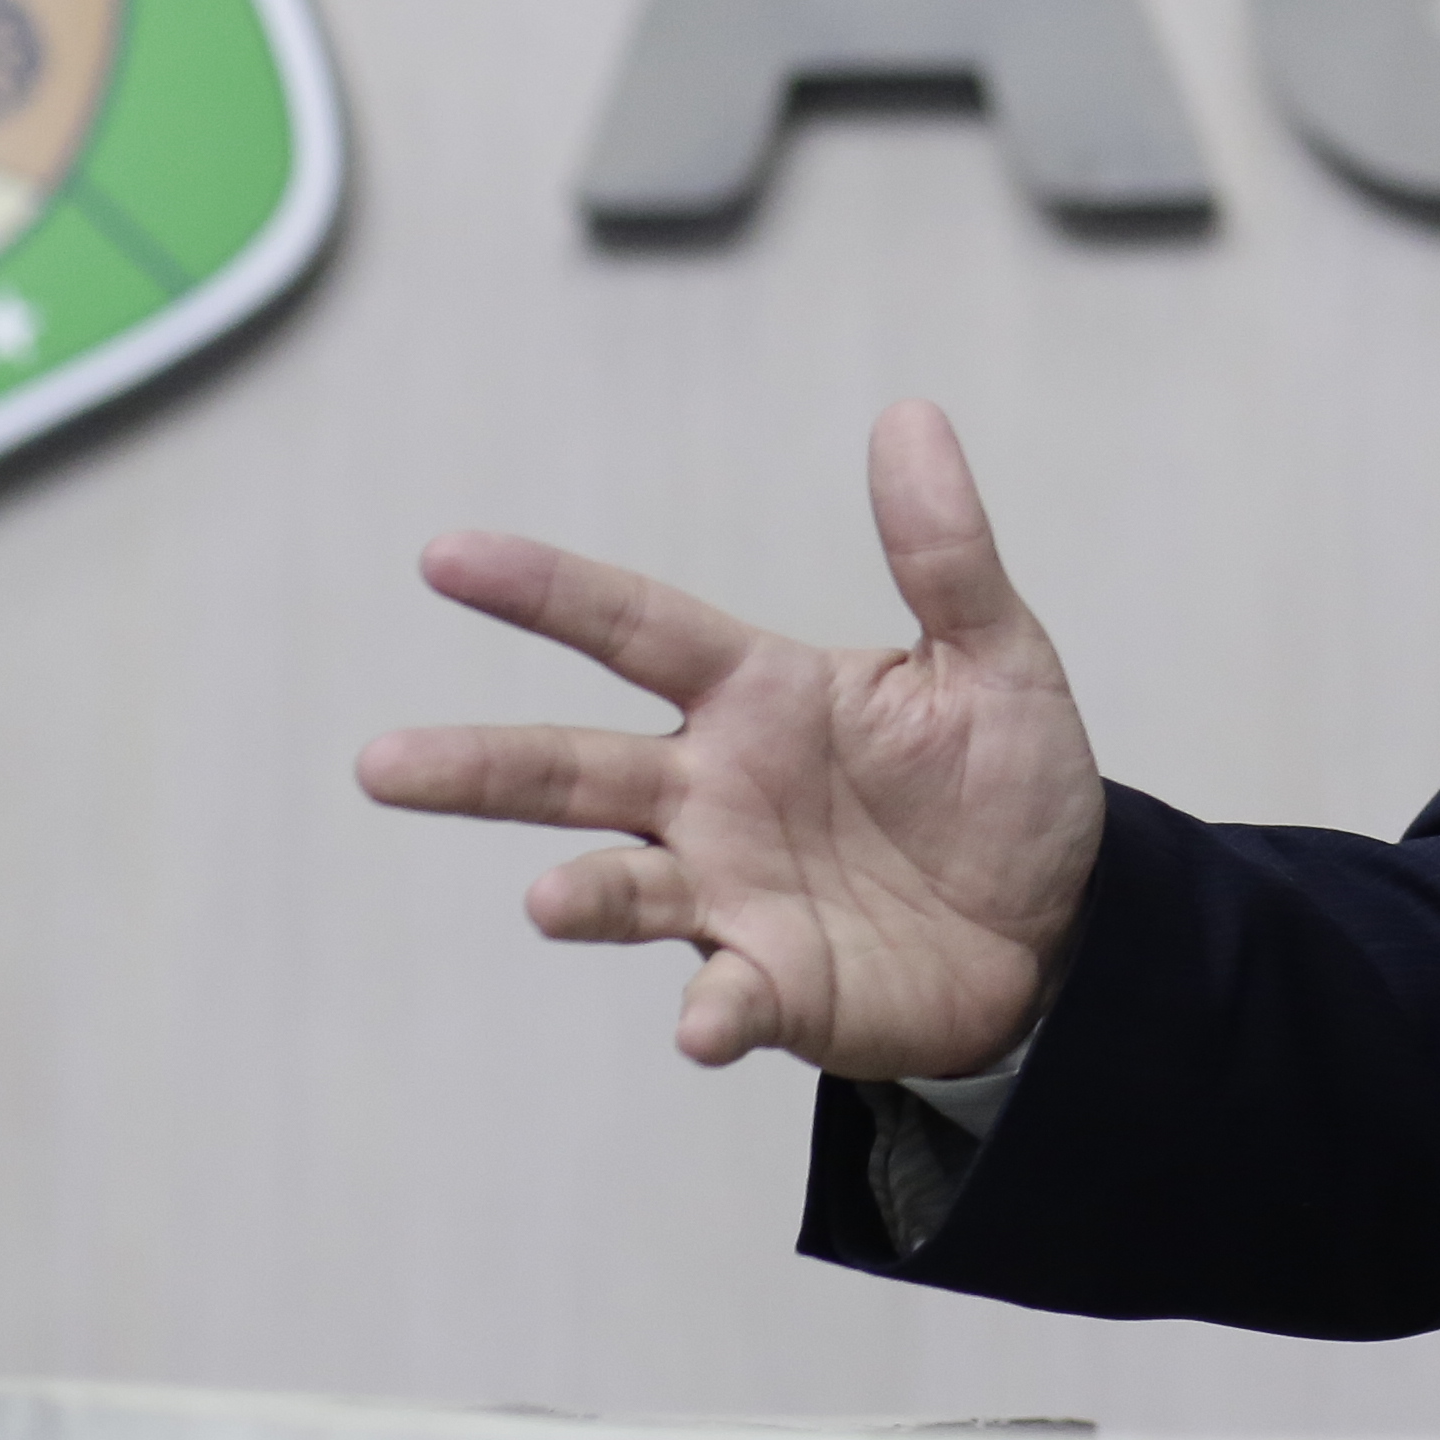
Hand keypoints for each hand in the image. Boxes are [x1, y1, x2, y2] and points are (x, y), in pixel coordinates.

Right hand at [353, 398, 1102, 1079]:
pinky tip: (705, 1025)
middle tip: (378, 766)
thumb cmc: (1006, 781)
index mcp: (759, 694)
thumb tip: (909, 414)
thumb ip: (945, 553)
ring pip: (623, 886)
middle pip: (574, 771)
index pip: (632, 628)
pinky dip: (710, 1011)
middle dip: (477, 768)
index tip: (444, 556)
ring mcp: (733, 894)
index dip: (543, 592)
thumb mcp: (995, 658)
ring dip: (583, 895)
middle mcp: (716, 792)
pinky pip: (727, 997)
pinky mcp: (777, 985)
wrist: (1060, 925)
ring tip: (547, 898)